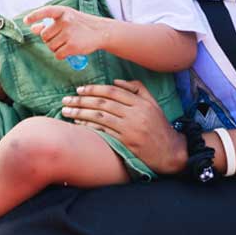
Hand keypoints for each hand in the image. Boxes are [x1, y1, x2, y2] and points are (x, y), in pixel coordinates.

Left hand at [24, 5, 108, 59]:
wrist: (100, 32)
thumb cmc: (81, 25)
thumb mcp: (66, 19)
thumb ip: (48, 23)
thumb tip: (33, 28)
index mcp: (63, 12)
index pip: (45, 12)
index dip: (34, 16)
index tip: (26, 21)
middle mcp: (65, 21)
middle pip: (45, 36)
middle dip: (50, 40)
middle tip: (61, 38)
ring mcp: (69, 33)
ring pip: (50, 46)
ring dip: (56, 48)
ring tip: (66, 43)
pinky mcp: (72, 46)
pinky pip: (58, 55)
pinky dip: (61, 55)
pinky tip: (69, 50)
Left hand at [61, 79, 186, 174]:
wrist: (169, 151)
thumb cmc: (158, 126)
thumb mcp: (152, 103)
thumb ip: (137, 88)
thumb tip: (115, 82)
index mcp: (140, 103)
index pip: (112, 92)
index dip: (94, 89)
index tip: (79, 89)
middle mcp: (134, 114)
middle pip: (103, 103)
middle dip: (81, 100)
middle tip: (66, 100)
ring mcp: (129, 129)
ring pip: (100, 117)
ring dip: (80, 113)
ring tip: (66, 111)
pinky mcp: (125, 143)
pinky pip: (103, 132)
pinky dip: (89, 126)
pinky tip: (79, 124)